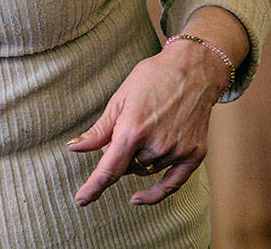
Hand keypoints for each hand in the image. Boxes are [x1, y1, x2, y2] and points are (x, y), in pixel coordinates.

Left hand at [67, 39, 230, 206]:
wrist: (193, 70)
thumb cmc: (151, 79)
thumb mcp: (119, 99)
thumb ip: (98, 130)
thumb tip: (74, 148)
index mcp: (133, 130)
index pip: (109, 169)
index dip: (93, 187)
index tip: (81, 200)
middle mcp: (157, 145)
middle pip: (125, 167)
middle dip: (117, 155)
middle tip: (123, 129)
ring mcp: (178, 151)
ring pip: (145, 171)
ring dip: (136, 162)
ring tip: (143, 132)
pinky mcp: (195, 155)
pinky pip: (172, 184)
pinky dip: (155, 193)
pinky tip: (139, 198)